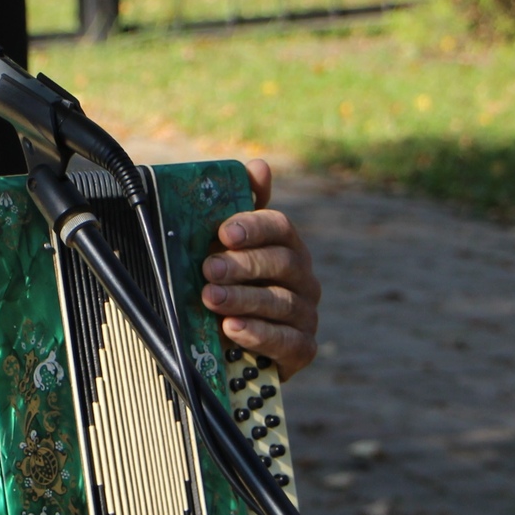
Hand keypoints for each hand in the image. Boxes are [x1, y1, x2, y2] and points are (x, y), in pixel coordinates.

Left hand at [203, 158, 321, 379]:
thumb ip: (237, 209)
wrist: (233, 348)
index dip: (254, 226)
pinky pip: (288, 341)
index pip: (280, 228)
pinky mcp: (302, 349)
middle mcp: (303, 278)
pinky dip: (259, 334)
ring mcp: (306, 314)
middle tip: (208, 268)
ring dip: (244, 299)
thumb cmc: (229, 288)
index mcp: (286, 247)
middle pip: (282, 263)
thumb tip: (259, 165)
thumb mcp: (224, 249)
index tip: (224, 232)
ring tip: (211, 299)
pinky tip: (232, 329)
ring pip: (282, 303)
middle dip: (243, 264)